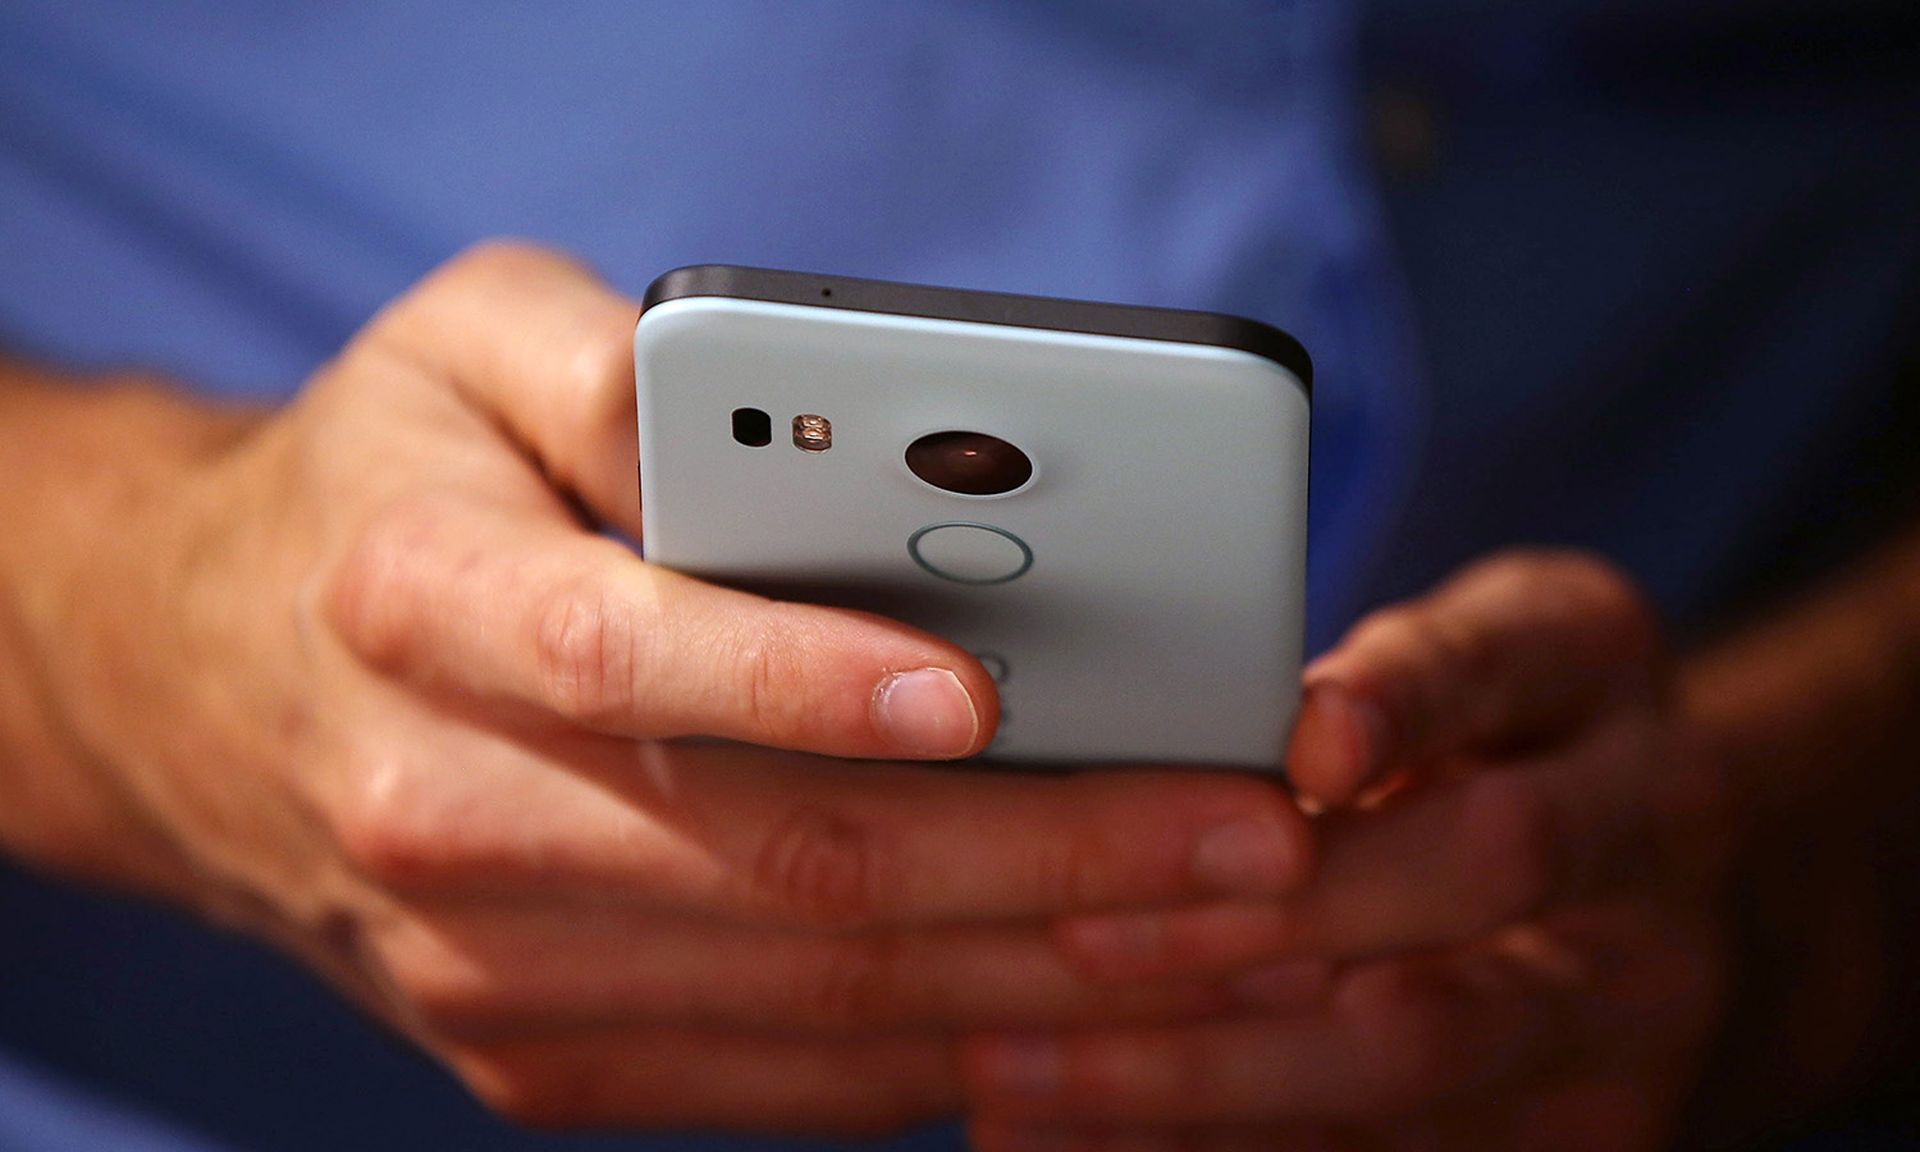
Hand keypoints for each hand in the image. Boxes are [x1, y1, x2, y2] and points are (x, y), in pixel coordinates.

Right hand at [16, 244, 1317, 1134]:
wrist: (209, 690)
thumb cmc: (384, 487)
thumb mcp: (459, 346)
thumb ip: (616, 358)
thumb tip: (793, 417)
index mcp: (416, 605)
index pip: (622, 657)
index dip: (801, 680)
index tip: (989, 685)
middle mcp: (443, 813)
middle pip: (776, 863)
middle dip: (1043, 859)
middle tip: (1248, 833)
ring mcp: (491, 973)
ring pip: (813, 992)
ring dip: (1044, 968)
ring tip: (1230, 921)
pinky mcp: (543, 1057)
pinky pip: (788, 1075)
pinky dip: (959, 1041)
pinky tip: (1103, 989)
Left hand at [963, 553, 1735, 1149]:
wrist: (1632, 891)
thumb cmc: (1482, 734)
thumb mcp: (1442, 656)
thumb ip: (1335, 686)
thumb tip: (1123, 742)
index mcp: (1592, 667)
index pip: (1501, 662)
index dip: (1402, 699)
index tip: (1303, 739)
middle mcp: (1647, 834)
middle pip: (1485, 872)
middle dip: (1269, 914)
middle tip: (1076, 938)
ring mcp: (1630, 1005)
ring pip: (1421, 1055)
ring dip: (1204, 1072)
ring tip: (1022, 1070)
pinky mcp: (1585, 1134)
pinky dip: (1220, 1146)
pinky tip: (1073, 1138)